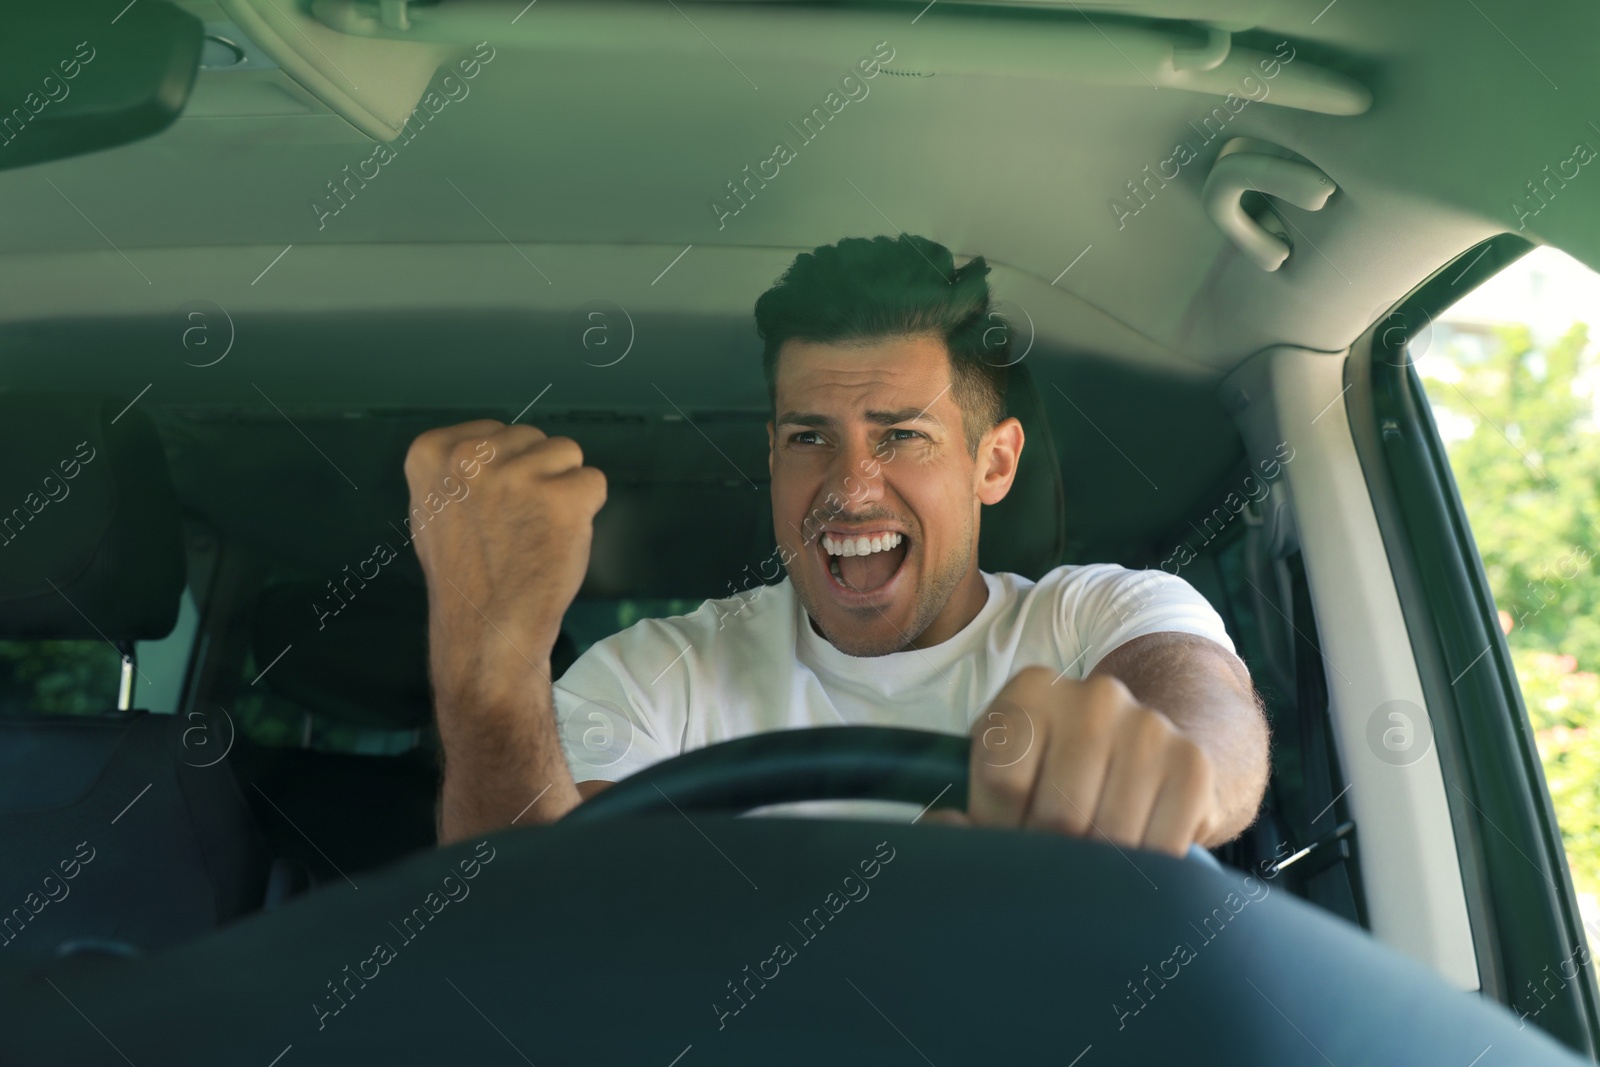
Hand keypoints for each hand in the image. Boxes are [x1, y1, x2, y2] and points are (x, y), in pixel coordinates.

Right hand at [404, 420, 605, 691]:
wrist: (486, 629)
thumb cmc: (464, 573)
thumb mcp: (434, 508)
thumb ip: (461, 469)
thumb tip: (502, 442)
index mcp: (431, 451)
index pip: (496, 432)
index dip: (503, 472)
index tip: (489, 512)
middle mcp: (470, 455)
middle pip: (533, 438)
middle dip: (535, 476)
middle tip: (515, 526)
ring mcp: (517, 475)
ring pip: (567, 453)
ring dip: (562, 489)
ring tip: (536, 531)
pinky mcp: (562, 497)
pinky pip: (594, 481)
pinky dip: (586, 509)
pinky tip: (559, 539)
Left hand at [947, 665, 1222, 857]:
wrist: (1154, 754)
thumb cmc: (1059, 777)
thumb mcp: (1007, 775)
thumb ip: (968, 808)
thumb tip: (946, 829)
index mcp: (1032, 690)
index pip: (1002, 783)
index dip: (999, 830)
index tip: (1009, 836)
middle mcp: (1095, 696)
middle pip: (1059, 816)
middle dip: (1050, 856)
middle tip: (1055, 857)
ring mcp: (1149, 727)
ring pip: (1110, 839)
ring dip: (1099, 871)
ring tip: (1093, 854)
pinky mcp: (1192, 765)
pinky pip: (1159, 849)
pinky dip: (1143, 869)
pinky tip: (1134, 848)